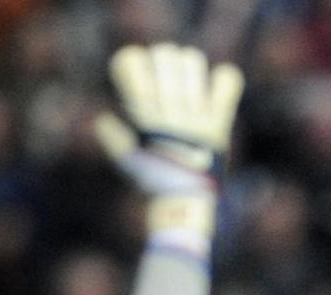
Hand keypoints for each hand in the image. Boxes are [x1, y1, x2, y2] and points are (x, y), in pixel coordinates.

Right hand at [93, 43, 243, 204]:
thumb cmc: (152, 183)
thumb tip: (103, 120)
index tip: (138, 74)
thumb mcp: (125, 160)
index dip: (132, 60)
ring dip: (189, 66)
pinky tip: (214, 92)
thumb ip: (112, 137)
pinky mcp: (218, 120)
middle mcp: (167, 107)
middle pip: (164, 54)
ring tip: (188, 82)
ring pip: (193, 61)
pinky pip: (227, 80)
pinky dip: (223, 80)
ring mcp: (195, 113)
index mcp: (141, 113)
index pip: (130, 60)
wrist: (184, 204)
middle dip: (163, 59)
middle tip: (166, 76)